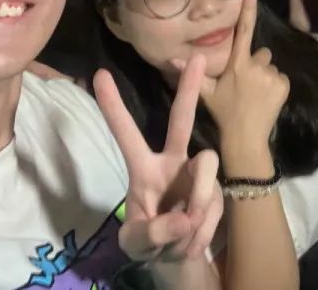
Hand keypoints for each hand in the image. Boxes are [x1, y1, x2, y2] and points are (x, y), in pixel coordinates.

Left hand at [94, 58, 223, 261]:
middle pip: (182, 120)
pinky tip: (193, 240)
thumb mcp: (136, 243)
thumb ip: (153, 232)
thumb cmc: (148, 241)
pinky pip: (215, 201)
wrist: (177, 259)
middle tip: (197, 58)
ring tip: (186, 232)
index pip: (126, 134)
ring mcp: (198, 174)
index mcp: (143, 168)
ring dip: (199, 201)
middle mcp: (173, 162)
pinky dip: (203, 229)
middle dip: (189, 89)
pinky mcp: (218, 190)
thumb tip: (185, 218)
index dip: (113, 106)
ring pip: (206, 165)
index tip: (99, 74)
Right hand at [197, 0, 289, 158]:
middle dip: (255, 62)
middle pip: (260, 52)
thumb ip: (191, 73)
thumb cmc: (224, 113)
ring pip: (269, 66)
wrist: (246, 138)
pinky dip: (274, 85)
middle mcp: (256, 64)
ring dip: (264, 75)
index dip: (248, 7)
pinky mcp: (284, 84)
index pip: (244, 29)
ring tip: (254, 94)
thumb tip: (172, 58)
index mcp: (237, 63)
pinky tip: (265, 98)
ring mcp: (272, 74)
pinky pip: (279, 77)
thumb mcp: (206, 93)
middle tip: (245, 82)